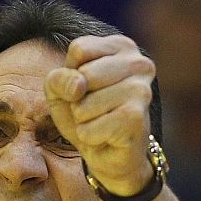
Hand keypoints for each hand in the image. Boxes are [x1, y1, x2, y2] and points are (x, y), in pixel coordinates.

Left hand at [43, 35, 156, 195]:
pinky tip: (107, 137)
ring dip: (83, 119)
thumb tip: (78, 85)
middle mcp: (140, 63)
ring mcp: (142, 90)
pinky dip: (90, 136)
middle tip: (94, 109)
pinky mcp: (137, 118)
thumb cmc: (87, 114)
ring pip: (85, 103)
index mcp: (123, 47)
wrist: (110, 153)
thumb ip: (58, 77)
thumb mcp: (60, 89)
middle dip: (78, 99)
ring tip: (100, 122)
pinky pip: (91, 127)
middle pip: (83, 75)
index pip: (79, 49)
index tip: (87, 88)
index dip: (72, 73)